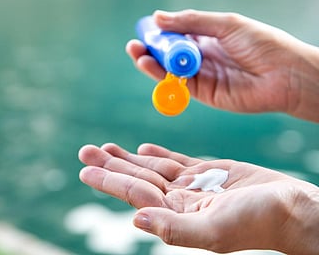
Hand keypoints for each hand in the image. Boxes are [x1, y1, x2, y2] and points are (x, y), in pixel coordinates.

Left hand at [78, 143, 318, 253]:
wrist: (292, 208)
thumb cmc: (259, 222)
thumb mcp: (216, 229)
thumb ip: (175, 228)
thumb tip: (136, 219)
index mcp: (177, 214)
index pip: (135, 194)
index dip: (109, 181)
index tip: (85, 169)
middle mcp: (180, 200)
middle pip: (137, 178)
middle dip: (110, 165)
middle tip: (85, 151)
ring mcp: (193, 185)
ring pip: (152, 168)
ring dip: (127, 157)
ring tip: (104, 147)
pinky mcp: (208, 172)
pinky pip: (175, 161)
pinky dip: (156, 153)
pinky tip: (142, 148)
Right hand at [127, 10, 318, 121]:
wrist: (284, 75)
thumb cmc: (261, 44)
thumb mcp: (225, 24)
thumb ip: (191, 21)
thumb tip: (158, 17)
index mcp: (209, 36)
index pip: (178, 33)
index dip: (161, 32)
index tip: (146, 28)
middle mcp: (203, 56)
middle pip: (169, 53)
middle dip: (151, 48)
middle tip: (135, 44)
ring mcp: (202, 75)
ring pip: (169, 69)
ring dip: (151, 61)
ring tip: (137, 52)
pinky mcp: (202, 92)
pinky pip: (177, 84)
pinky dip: (161, 75)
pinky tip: (150, 64)